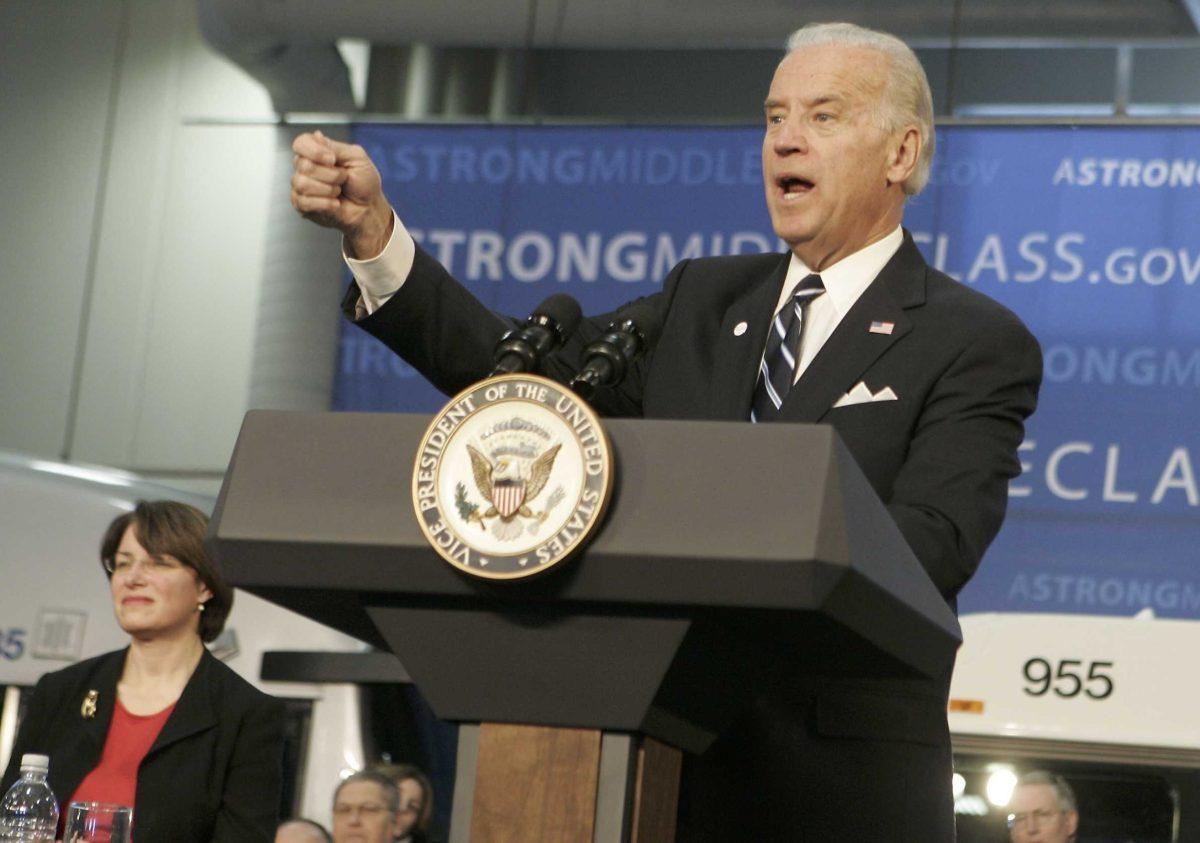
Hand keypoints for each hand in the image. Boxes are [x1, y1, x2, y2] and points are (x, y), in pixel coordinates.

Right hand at [290, 130, 394, 258]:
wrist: (369, 209)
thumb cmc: (365, 184)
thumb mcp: (357, 157)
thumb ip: (335, 146)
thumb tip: (316, 135)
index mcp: (318, 152)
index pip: (301, 143)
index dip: (314, 151)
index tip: (332, 159)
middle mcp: (306, 167)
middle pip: (303, 165)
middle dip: (331, 174)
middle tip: (343, 179)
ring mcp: (302, 186)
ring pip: (302, 183)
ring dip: (328, 189)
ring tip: (338, 192)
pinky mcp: (302, 205)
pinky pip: (304, 201)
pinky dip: (325, 203)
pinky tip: (334, 204)